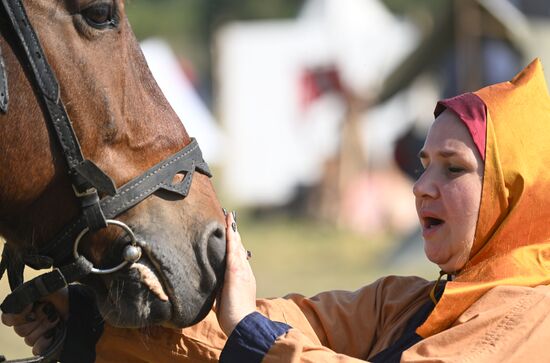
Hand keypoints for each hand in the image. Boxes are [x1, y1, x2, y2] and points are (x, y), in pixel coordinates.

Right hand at [1, 287, 68, 355]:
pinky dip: (45, 342)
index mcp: (26, 309)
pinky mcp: (46, 344)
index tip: (31, 306)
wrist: (83, 306)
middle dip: (36, 320)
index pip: (9, 318)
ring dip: (44, 328)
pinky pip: (37, 349)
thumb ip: (30, 294)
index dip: (17, 315)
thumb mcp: (48, 288)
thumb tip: (22, 306)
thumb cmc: (66, 295)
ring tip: (56, 319)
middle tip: (50, 311)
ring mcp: (38, 334)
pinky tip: (53, 334)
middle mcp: (30, 322)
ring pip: (28, 339)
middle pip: (19, 330)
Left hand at [216, 211, 256, 335]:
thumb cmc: (233, 317)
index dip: (234, 244)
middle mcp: (244, 270)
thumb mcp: (225, 300)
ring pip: (236, 246)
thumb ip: (219, 290)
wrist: (242, 324)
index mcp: (242, 277)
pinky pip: (233, 250)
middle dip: (234, 232)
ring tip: (229, 216)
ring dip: (232, 230)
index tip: (230, 232)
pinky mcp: (235, 272)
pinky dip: (231, 237)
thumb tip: (209, 287)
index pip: (237, 256)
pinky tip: (229, 227)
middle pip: (238, 247)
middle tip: (229, 217)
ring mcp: (241, 270)